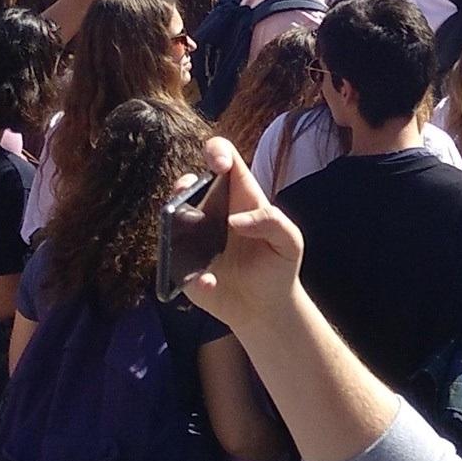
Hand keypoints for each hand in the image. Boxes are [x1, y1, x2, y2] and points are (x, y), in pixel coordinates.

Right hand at [184, 135, 309, 326]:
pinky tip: (209, 283)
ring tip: (180, 225)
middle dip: (184, 182)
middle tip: (187, 190)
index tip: (219, 165)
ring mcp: (194, 237)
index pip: (225, 159)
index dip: (217, 152)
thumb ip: (272, 222)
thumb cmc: (280, 267)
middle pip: (189, 184)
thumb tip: (235, 220)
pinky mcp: (183, 265)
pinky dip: (189, 270)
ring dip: (171, 218)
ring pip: (171, 217)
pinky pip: (173, 260)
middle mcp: (212, 211)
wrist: (265, 308)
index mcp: (240, 196)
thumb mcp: (290, 242)